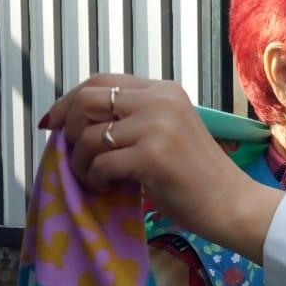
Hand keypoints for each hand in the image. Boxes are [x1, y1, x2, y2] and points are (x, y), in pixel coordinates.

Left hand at [41, 74, 281, 262]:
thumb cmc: (198, 176)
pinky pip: (101, 163)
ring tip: (96, 179)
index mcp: (164, 90)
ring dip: (82, 162)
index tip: (53, 123)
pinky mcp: (152, 156)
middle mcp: (160, 101)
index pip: (101, 81)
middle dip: (70, 128)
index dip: (69, 100)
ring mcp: (157, 127)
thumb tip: (76, 121)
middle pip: (87, 100)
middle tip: (77, 155)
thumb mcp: (168, 131)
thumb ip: (134, 119)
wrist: (232, 203)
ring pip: (89, 136)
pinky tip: (108, 188)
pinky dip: (96, 179)